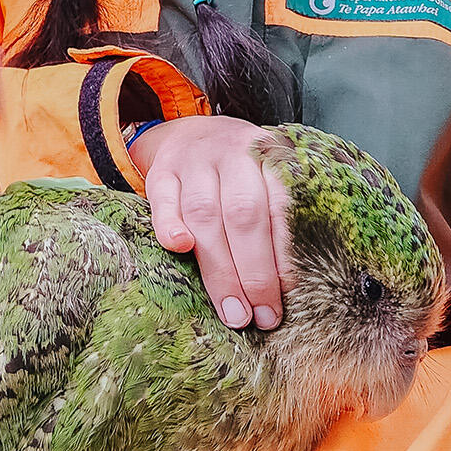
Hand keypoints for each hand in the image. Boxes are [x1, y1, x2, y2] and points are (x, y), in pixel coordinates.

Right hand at [129, 116, 290, 330]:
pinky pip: (162, 199)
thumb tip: (289, 288)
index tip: (287, 299)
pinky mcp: (161, 172)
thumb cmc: (241, 173)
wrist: (194, 134)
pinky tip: (179, 248)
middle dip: (254, 272)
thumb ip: (278, 219)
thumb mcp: (268, 180)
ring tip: (232, 311)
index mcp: (270, 156)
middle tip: (261, 316)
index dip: (284, 257)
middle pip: (244, 214)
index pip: (280, 209)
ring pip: (205, 213)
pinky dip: (169, 224)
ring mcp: (193, 162)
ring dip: (219, 268)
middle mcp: (232, 154)